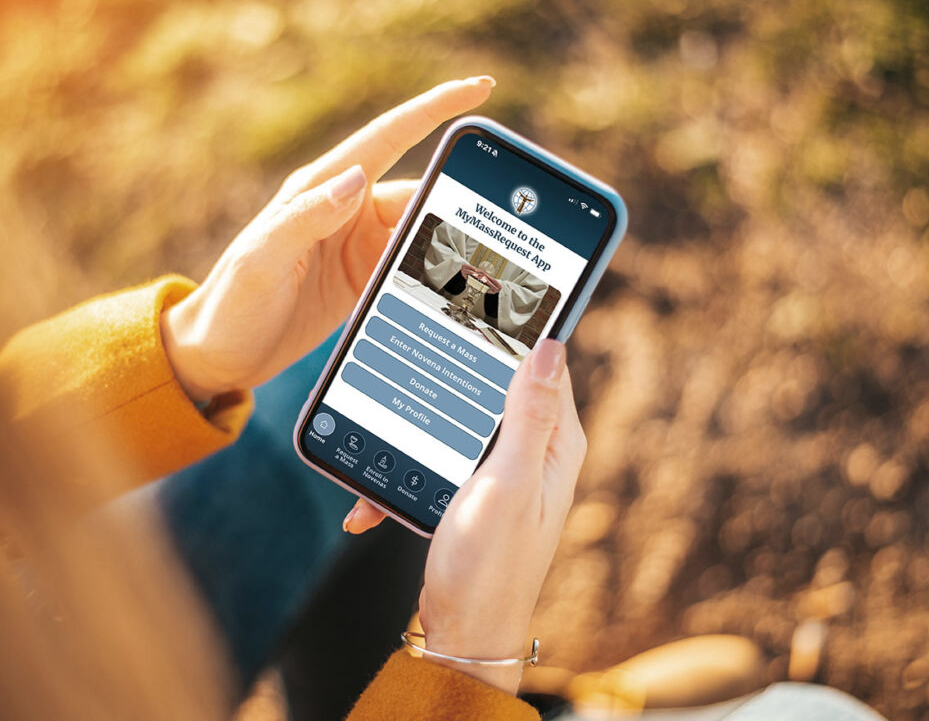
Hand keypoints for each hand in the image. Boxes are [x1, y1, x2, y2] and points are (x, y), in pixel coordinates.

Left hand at [161, 77, 494, 399]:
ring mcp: (357, 245)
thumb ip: (306, 217)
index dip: (434, 109)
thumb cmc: (233, 301)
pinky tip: (457, 286)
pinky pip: (411, 265)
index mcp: (321, 190)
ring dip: (449, 243)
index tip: (480, 87)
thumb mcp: (263, 259)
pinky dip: (435, 272)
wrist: (221, 354)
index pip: (388, 137)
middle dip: (458, 199)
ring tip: (486, 264)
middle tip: (503, 216)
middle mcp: (344, 210)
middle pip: (417, 193)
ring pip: (421, 232)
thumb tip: (355, 179)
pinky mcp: (363, 279)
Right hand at [343, 340, 585, 694]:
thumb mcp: (506, 483)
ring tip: (386, 420)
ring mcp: (502, 468)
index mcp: (553, 443)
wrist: (462, 631)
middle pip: (497, 383)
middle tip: (419, 345)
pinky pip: (438, 454)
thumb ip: (527, 415)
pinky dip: (407, 465)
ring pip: (459, 415)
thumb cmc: (489, 567)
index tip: (481, 298)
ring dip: (422, 421)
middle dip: (456, 368)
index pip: (544, 363)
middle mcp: (534, 450)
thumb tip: (548, 346)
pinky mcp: (473, 486)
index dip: (517, 327)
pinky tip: (374, 498)